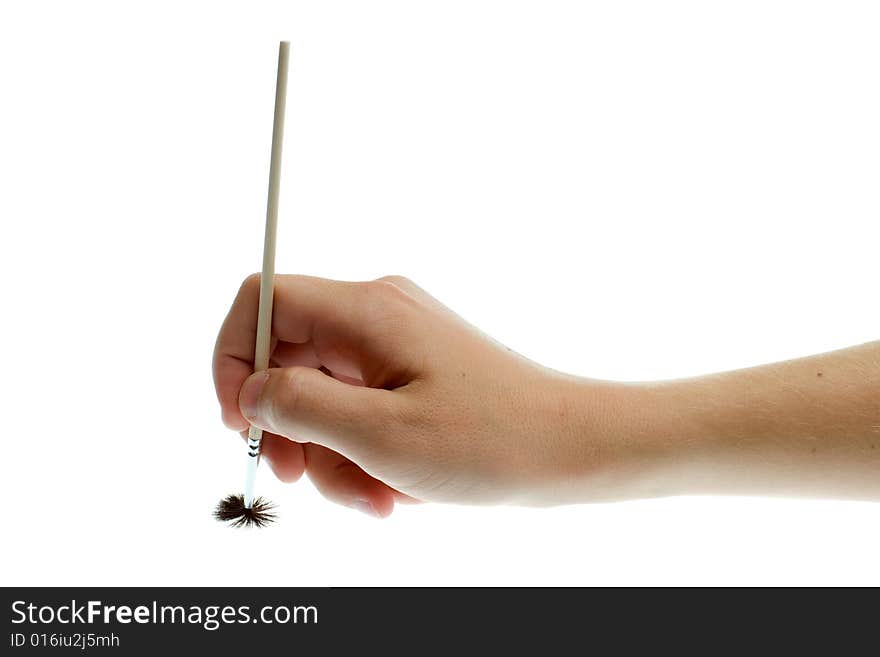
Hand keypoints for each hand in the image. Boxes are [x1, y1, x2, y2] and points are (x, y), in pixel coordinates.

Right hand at [212, 275, 626, 515]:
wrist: (570, 450)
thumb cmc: (492, 441)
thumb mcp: (380, 436)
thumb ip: (299, 407)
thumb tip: (250, 392)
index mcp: (368, 311)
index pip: (264, 301)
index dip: (234, 358)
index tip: (241, 422)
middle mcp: (377, 315)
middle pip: (288, 359)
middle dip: (290, 428)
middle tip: (300, 478)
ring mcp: (395, 345)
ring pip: (322, 396)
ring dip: (332, 455)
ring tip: (374, 495)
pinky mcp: (410, 374)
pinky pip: (358, 410)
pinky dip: (362, 453)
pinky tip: (393, 488)